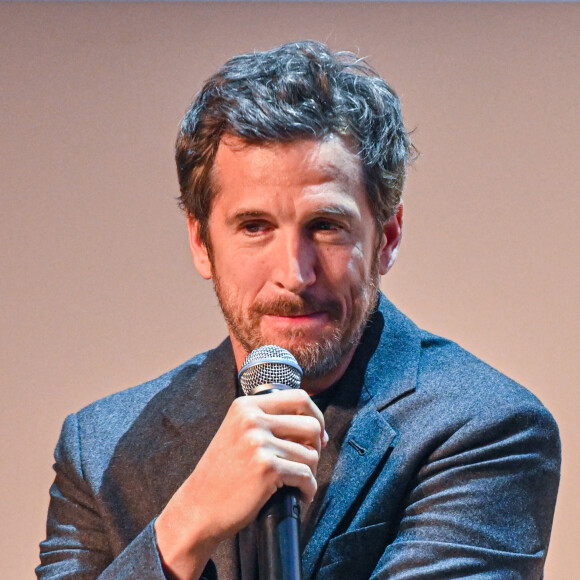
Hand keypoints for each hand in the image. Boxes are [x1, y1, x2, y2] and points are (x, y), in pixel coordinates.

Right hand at [154, 388, 326, 579]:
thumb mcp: (239, 432)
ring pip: (311, 454)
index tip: (317, 436)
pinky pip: (305, 476)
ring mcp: (259, 442)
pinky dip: (308, 489)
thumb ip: (269, 420)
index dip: (316, 416)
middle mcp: (252, 418)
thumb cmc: (224, 473)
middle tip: (307, 463)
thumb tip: (317, 426)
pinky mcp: (266, 468)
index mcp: (246, 405)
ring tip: (297, 483)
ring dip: (310, 473)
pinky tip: (299, 496)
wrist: (198, 507)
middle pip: (310, 424)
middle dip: (316, 447)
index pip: (299, 397)